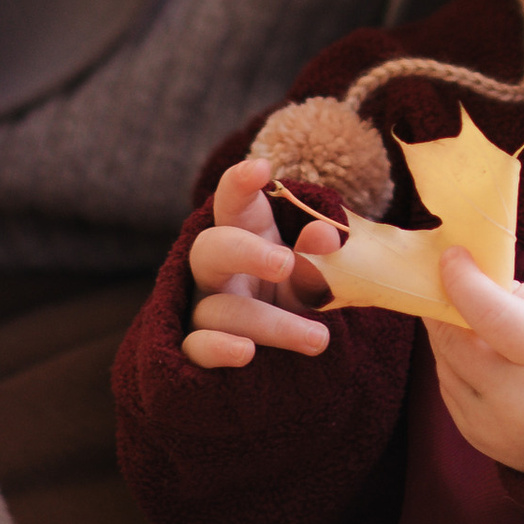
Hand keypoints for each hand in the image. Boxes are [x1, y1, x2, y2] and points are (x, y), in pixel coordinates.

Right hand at [185, 157, 344, 368]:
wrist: (291, 354)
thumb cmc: (301, 296)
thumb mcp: (317, 274)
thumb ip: (321, 256)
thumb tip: (327, 233)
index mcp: (247, 236)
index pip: (235, 203)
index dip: (240, 184)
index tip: (261, 168)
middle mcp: (217, 271)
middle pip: (211, 249)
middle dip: (245, 252)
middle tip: (286, 263)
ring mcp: (203, 309)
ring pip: (219, 310)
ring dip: (271, 323)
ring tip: (319, 338)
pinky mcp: (200, 349)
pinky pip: (196, 348)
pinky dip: (217, 349)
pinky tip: (245, 353)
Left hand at [427, 253, 523, 475]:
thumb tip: (479, 281)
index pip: (491, 315)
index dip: (464, 282)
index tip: (452, 256)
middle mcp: (514, 397)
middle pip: (454, 342)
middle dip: (441, 308)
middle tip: (442, 283)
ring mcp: (491, 423)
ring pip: (445, 365)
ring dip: (447, 337)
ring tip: (466, 320)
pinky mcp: (476, 436)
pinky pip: (449, 390)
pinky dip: (454, 366)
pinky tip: (476, 357)